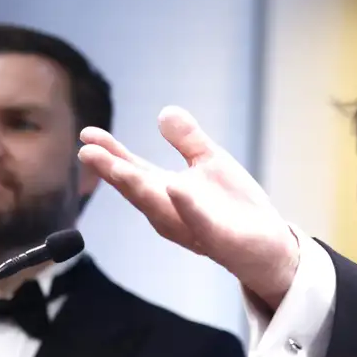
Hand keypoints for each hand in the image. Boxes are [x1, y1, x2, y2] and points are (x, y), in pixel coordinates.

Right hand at [78, 107, 299, 308]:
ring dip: (138, 186)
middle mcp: (172, 212)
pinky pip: (200, 222)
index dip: (109, 154)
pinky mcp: (219, 239)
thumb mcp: (211, 163)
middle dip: (112, 171)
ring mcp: (192, 228)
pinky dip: (187, 206)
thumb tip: (165, 111)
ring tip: (117, 166)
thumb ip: (188, 140)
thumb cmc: (235, 206)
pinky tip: (175, 186)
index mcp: (167, 191)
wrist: (269, 244)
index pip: (132, 170)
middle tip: (87, 151)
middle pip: (137, 189)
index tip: (86, 134)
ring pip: (160, 207)